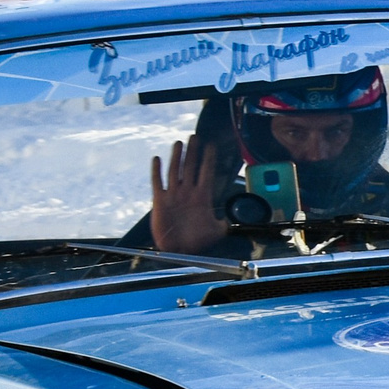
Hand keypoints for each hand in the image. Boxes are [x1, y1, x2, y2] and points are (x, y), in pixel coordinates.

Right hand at [149, 135, 229, 253]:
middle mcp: (188, 192)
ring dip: (177, 157)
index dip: (209, 159)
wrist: (178, 251)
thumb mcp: (216, 232)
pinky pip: (157, 183)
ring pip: (175, 171)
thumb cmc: (197, 242)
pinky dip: (156, 171)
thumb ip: (224, 223)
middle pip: (191, 167)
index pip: (206, 173)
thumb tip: (231, 219)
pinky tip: (157, 159)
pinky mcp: (160, 201)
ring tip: (179, 143)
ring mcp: (174, 195)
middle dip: (193, 152)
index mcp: (202, 197)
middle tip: (195, 136)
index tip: (211, 145)